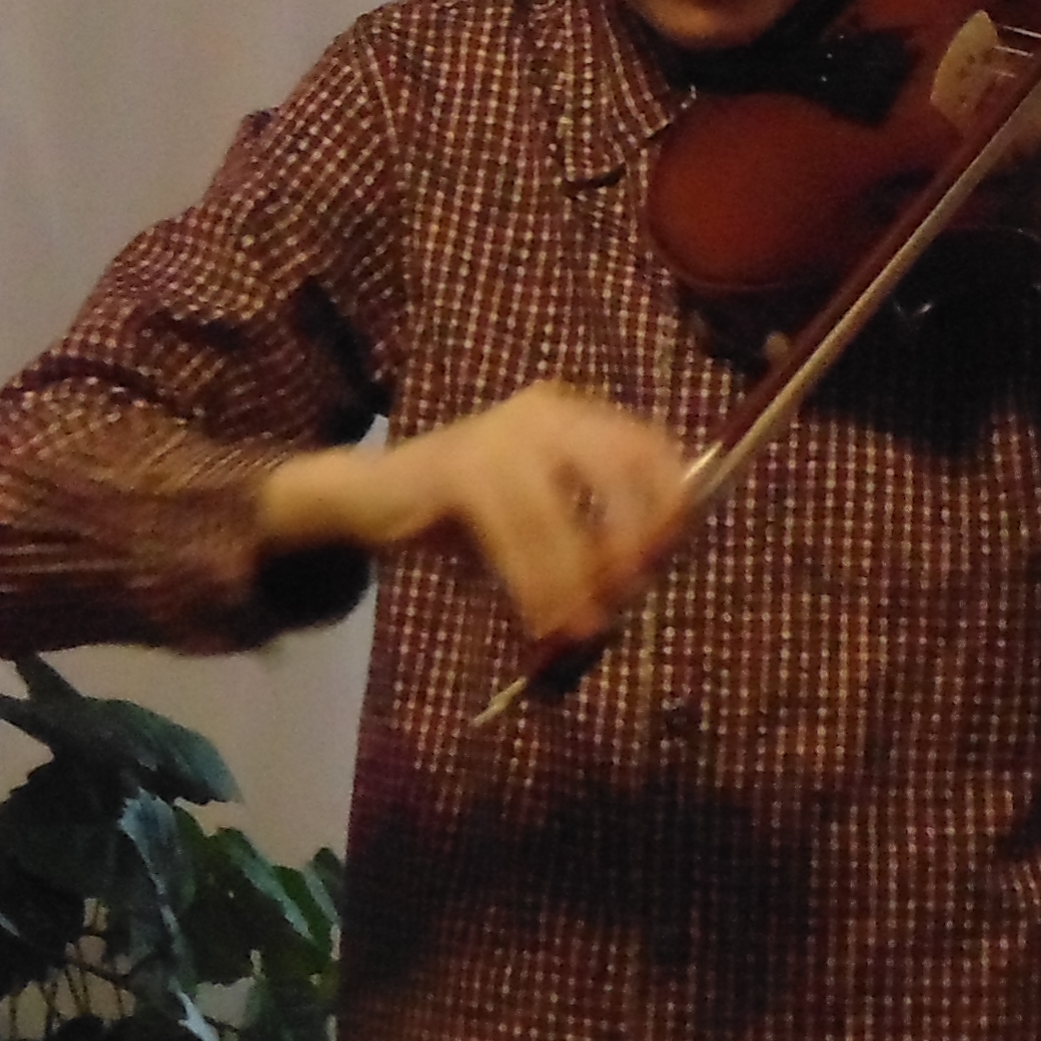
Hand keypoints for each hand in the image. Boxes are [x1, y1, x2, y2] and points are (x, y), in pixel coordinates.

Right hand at [259, 379, 693, 659]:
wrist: (373, 493)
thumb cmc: (467, 511)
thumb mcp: (541, 511)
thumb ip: (590, 529)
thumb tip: (642, 575)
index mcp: (570, 416)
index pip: (645, 442)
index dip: (667, 496)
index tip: (667, 552)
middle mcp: (542, 414)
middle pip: (614, 465)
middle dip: (628, 535)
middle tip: (625, 592)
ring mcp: (497, 436)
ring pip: (558, 514)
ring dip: (573, 578)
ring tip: (580, 626)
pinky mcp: (458, 470)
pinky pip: (511, 534)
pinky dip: (532, 583)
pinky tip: (540, 617)